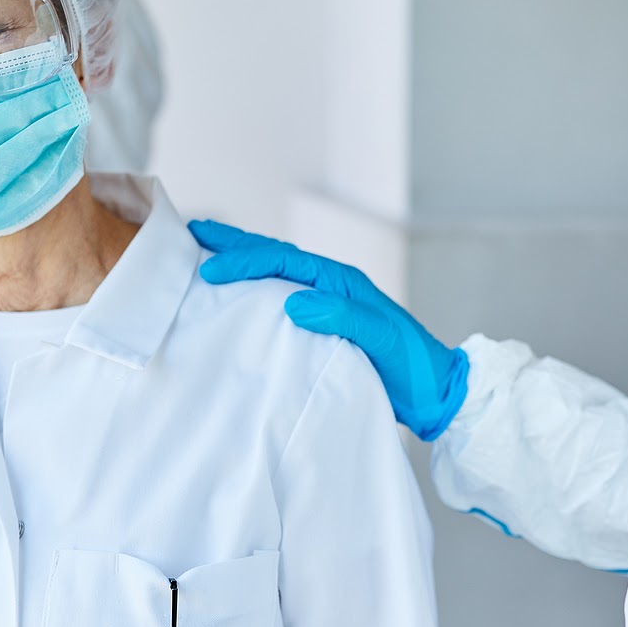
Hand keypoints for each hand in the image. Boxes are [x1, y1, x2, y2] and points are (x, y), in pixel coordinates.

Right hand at [189, 220, 468, 439]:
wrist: (434, 394)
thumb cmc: (412, 368)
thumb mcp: (381, 341)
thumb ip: (342, 319)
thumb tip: (294, 302)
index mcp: (342, 283)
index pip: (284, 262)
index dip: (245, 261)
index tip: (209, 269)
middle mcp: (331, 287)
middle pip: (275, 256)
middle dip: (234, 245)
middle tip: (192, 232)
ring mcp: (326, 305)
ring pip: (275, 274)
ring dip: (241, 261)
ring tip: (202, 253)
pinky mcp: (322, 326)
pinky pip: (279, 298)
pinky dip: (253, 289)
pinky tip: (233, 297)